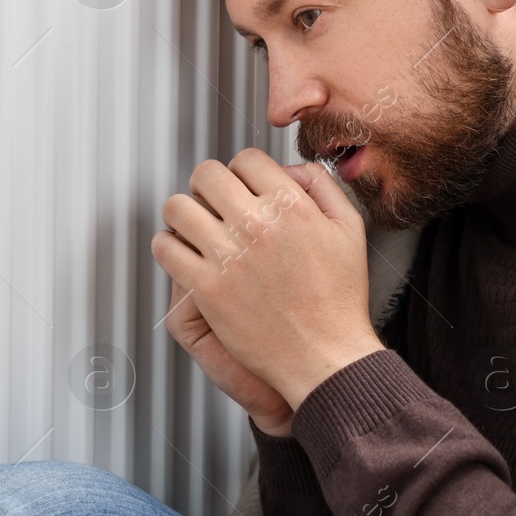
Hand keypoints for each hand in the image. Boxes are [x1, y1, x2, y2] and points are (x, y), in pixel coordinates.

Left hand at [151, 149, 384, 412]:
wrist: (326, 358)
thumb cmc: (339, 301)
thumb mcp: (350, 230)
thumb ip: (322, 188)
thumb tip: (290, 169)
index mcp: (291, 206)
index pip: (246, 158)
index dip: (241, 170)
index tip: (240, 185)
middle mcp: (256, 225)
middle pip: (206, 175)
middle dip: (208, 185)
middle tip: (213, 202)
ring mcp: (228, 256)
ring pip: (178, 208)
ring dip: (183, 213)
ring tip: (193, 227)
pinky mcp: (207, 288)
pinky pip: (166, 249)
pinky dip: (168, 247)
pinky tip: (183, 255)